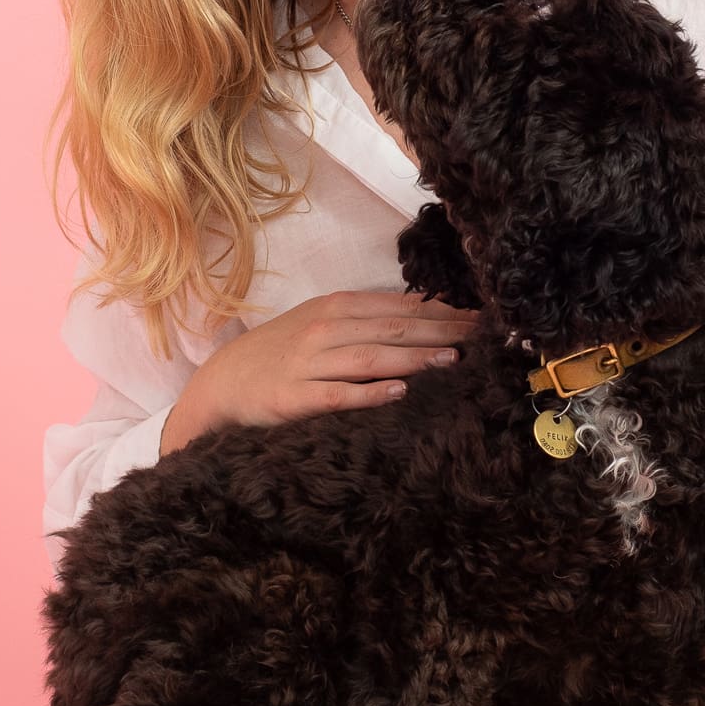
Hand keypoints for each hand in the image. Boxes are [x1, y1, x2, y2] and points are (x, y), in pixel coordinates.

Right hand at [162, 289, 480, 454]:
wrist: (221, 384)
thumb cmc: (279, 354)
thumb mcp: (320, 324)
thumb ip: (364, 320)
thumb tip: (423, 316)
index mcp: (334, 307)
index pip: (398, 307)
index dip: (442, 312)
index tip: (480, 317)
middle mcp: (324, 329)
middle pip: (392, 329)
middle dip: (441, 332)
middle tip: (482, 338)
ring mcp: (308, 363)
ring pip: (370, 357)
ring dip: (414, 358)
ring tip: (452, 361)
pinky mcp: (294, 397)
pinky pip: (337, 394)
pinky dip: (368, 393)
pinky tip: (399, 393)